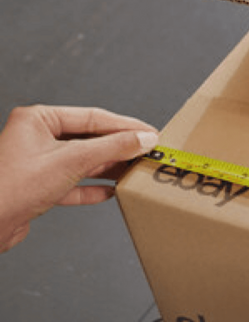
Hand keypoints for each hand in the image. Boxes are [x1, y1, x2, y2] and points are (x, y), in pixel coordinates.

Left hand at [0, 105, 158, 252]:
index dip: (125, 126)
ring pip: (84, 162)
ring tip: (134, 171)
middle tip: (147, 153)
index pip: (93, 117)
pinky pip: (75, 184)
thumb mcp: (72, 160)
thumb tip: (143, 139)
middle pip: (90, 139)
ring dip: (110, 168)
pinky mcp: (41, 188)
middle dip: (119, 148)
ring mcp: (39, 164)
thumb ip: (112, 148)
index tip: (150, 133)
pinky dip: (94, 188)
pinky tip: (111, 191)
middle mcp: (38, 138)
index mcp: (39, 120)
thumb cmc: (11, 186)